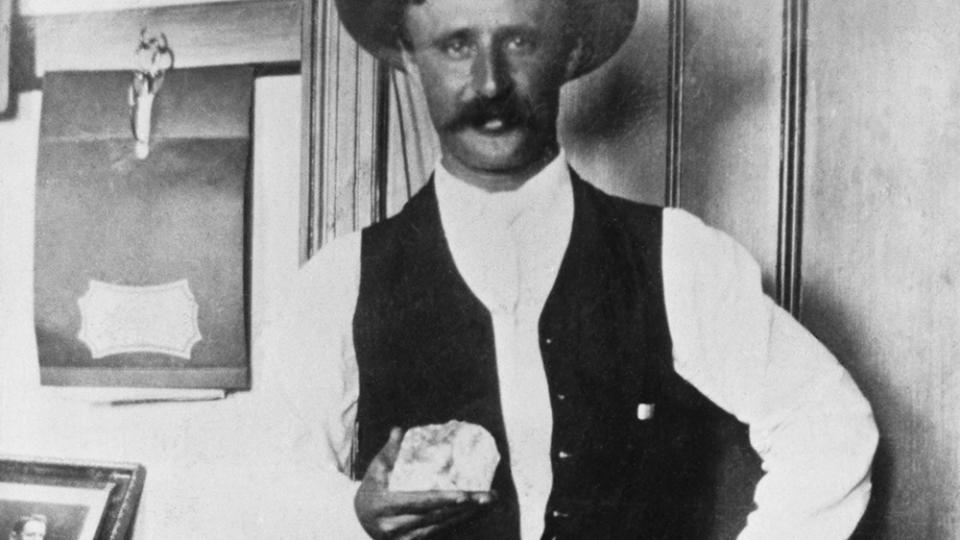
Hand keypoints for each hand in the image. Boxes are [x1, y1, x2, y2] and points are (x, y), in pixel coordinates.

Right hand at [354, 427, 495, 538]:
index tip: (464, 494)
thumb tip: (399, 430)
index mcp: (386, 505)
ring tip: (487, 501)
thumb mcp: (376, 469)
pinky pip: (438, 531)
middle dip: (464, 507)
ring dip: (466, 514)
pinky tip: (472, 511)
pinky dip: (456, 521)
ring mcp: (403, 538)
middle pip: (435, 516)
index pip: (419, 502)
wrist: (357, 521)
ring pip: (440, 525)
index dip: (442, 500)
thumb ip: (390, 451)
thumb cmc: (372, 488)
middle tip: (487, 496)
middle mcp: (395, 526)